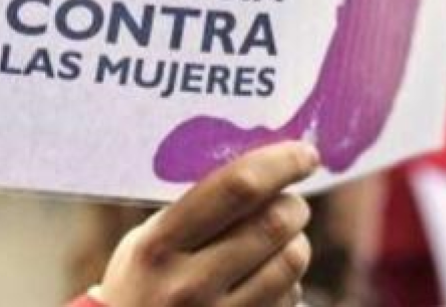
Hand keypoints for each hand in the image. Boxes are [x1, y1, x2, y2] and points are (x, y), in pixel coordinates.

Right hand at [98, 142, 318, 305]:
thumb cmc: (141, 285)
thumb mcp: (148, 241)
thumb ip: (195, 210)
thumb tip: (260, 169)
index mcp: (160, 244)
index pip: (236, 187)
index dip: (280, 164)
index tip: (304, 154)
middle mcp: (188, 285)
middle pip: (275, 222)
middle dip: (293, 205)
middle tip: (289, 204)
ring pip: (291, 261)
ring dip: (296, 243)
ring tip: (278, 243)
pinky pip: (290, 299)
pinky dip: (289, 283)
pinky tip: (266, 282)